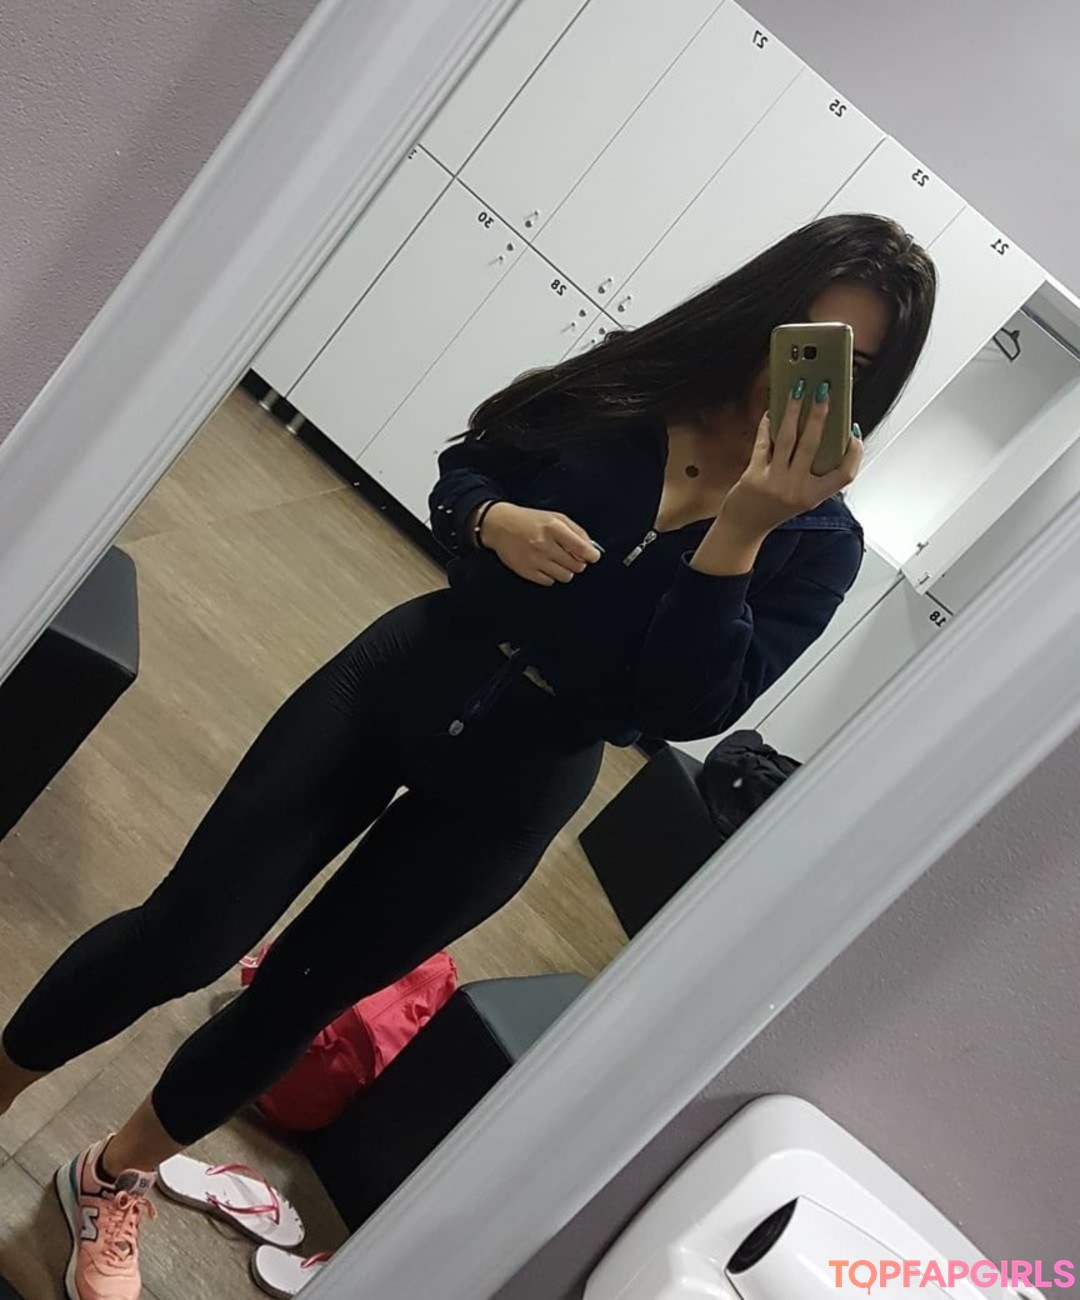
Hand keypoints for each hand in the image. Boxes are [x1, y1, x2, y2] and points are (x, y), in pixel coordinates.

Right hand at [476, 502, 600, 586]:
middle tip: (571, 555)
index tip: (592, 556)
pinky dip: (551, 575)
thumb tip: (592, 548)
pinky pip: (549, 582)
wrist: (499, 525)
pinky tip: (544, 564)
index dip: (592, 555)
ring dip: (565, 570)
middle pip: (576, 566)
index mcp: (553, 527)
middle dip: (578, 562)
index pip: (581, 549)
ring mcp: (534, 559)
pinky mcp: (526, 571)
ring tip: (557, 560)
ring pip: (565, 576)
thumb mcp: (555, 517)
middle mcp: (544, 544)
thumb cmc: (530, 520)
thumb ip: (577, 531)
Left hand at [719, 383, 862, 544]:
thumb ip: (814, 475)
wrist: (744, 527)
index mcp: (814, 496)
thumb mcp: (802, 498)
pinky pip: (764, 443)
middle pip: (813, 444)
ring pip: (788, 438)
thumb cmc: (774, 510)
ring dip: (794, 410)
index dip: (855, 453)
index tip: (853, 431)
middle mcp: (797, 490)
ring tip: (798, 389)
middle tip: (823, 390)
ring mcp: (775, 482)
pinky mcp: (754, 476)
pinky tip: (772, 412)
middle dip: (820, 413)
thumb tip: (821, 434)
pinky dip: (768, 425)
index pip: (846, 474)